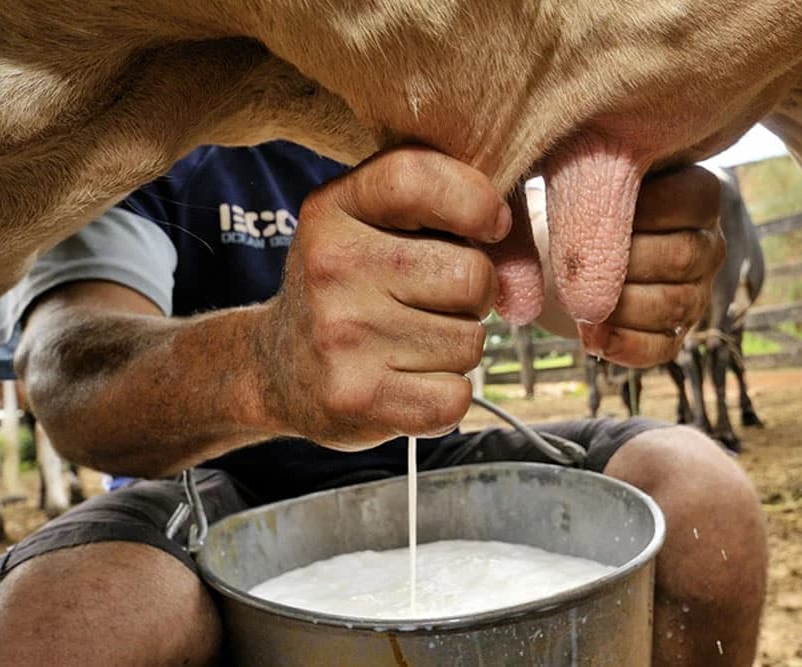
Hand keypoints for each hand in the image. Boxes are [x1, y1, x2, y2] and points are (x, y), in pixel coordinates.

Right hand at [260, 147, 508, 449]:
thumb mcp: (371, 224)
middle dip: (475, 294)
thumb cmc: (352, 288)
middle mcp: (331, 265)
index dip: (475, 200)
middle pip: (471, 275)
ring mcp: (341, 335)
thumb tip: (522, 262)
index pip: (417, 176)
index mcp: (334, 208)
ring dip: (458, 347)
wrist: (279, 370)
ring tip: (412, 342)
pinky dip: (446, 397)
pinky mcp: (356, 397)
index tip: (491, 225)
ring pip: (470, 342)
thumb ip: (443, 211)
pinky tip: (410, 382)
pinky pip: (455, 398)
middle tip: (435, 301)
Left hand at [579, 166, 724, 366]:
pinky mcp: (675, 333)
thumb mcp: (589, 182)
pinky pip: (661, 348)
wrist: (565, 249)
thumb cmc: (581, 204)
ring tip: (577, 304)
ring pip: (673, 306)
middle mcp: (707, 245)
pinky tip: (591, 337)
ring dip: (617, 309)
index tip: (591, 213)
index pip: (692, 200)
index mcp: (698, 196)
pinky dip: (622, 345)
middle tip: (578, 266)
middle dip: (620, 265)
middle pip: (681, 258)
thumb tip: (599, 238)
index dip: (635, 212)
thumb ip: (602, 192)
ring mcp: (696, 292)